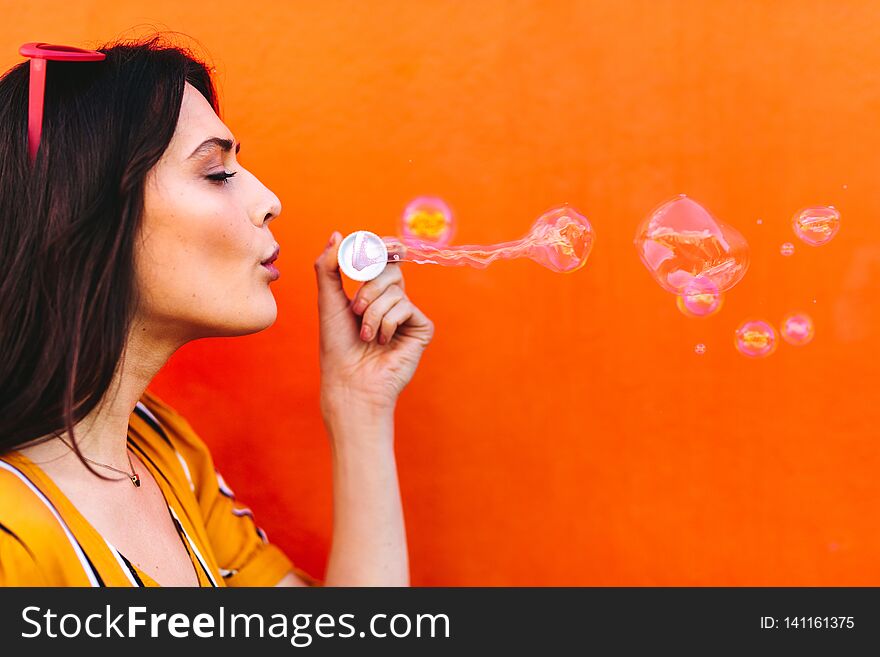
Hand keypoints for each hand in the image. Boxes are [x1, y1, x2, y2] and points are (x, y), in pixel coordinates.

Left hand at [315, 231, 433, 416]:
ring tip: (366, 335)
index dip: (385, 247)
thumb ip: (329, 266)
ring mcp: (408, 314)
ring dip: (373, 312)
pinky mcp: (421, 328)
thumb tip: (337, 235)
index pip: (383, 259)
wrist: (349, 380)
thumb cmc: (336, 345)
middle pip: (390, 270)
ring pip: (396, 290)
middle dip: (369, 286)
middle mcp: (393, 300)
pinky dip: (388, 323)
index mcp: (373, 291)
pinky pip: (406, 308)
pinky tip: (382, 342)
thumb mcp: (328, 300)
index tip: (384, 244)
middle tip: (356, 309)